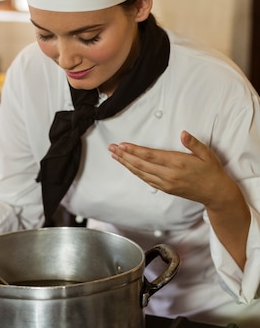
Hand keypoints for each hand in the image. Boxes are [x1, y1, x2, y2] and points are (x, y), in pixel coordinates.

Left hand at [108, 130, 228, 207]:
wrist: (215, 193)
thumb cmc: (211, 171)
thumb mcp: (207, 154)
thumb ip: (193, 143)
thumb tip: (183, 133)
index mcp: (177, 164)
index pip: (150, 156)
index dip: (134, 150)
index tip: (122, 145)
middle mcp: (169, 175)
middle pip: (141, 164)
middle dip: (124, 156)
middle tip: (112, 148)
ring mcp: (166, 183)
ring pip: (141, 173)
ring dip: (126, 164)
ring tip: (115, 156)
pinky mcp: (166, 189)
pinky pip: (146, 180)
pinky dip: (135, 172)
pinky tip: (129, 166)